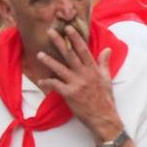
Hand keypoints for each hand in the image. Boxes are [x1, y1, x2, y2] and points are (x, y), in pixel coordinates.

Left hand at [36, 22, 122, 140]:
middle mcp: (85, 75)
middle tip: (50, 32)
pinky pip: (56, 85)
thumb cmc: (105, 99)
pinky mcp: (70, 94)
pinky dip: (47, 83)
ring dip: (49, 61)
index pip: (84, 50)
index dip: (76, 38)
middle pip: (70, 55)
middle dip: (60, 43)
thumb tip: (107, 49)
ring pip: (60, 68)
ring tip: (39, 54)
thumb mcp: (107, 79)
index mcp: (93, 70)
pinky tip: (41, 81)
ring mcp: (77, 84)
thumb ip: (104, 63)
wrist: (104, 118)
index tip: (68, 28)